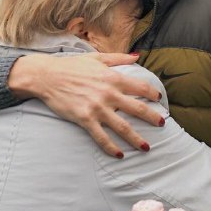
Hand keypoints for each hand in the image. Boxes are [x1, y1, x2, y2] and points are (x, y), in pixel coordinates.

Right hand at [9, 53, 163, 157]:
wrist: (47, 77)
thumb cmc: (71, 66)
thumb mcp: (96, 58)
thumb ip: (118, 58)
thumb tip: (137, 56)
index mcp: (113, 77)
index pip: (140, 87)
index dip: (153, 93)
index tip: (159, 99)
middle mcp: (108, 93)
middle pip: (137, 108)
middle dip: (153, 118)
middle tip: (163, 124)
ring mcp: (97, 108)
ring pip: (122, 127)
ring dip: (136, 139)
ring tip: (146, 147)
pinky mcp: (85, 119)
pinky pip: (101, 137)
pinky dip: (111, 148)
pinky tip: (120, 155)